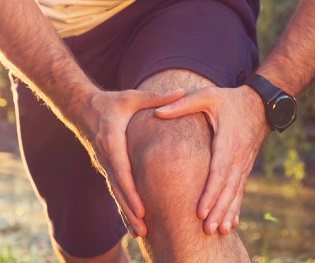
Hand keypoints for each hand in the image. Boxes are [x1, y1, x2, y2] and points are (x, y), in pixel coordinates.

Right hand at [80, 89, 184, 236]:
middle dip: (130, 211)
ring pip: (115, 193)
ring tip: (140, 233)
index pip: (122, 171)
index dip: (131, 192)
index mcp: (112, 141)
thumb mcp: (131, 97)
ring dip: (126, 213)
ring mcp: (104, 164)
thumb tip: (182, 91)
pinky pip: (115, 189)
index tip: (142, 208)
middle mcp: (106, 157)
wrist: (82, 109)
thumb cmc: (110, 103)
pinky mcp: (106, 167)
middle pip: (118, 189)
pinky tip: (132, 221)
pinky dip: (123, 205)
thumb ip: (156, 97)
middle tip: (143, 231)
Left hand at [155, 85, 269, 234]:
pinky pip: (240, 190)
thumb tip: (157, 112)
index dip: (210, 193)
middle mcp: (239, 156)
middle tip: (207, 229)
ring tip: (219, 231)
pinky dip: (236, 207)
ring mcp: (244, 163)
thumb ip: (183, 104)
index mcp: (228, 141)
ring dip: (227, 212)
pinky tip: (232, 222)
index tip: (200, 210)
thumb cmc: (230, 99)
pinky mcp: (244, 167)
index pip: (218, 172)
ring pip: (236, 192)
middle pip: (228, 188)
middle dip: (217, 209)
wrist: (260, 103)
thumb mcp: (207, 96)